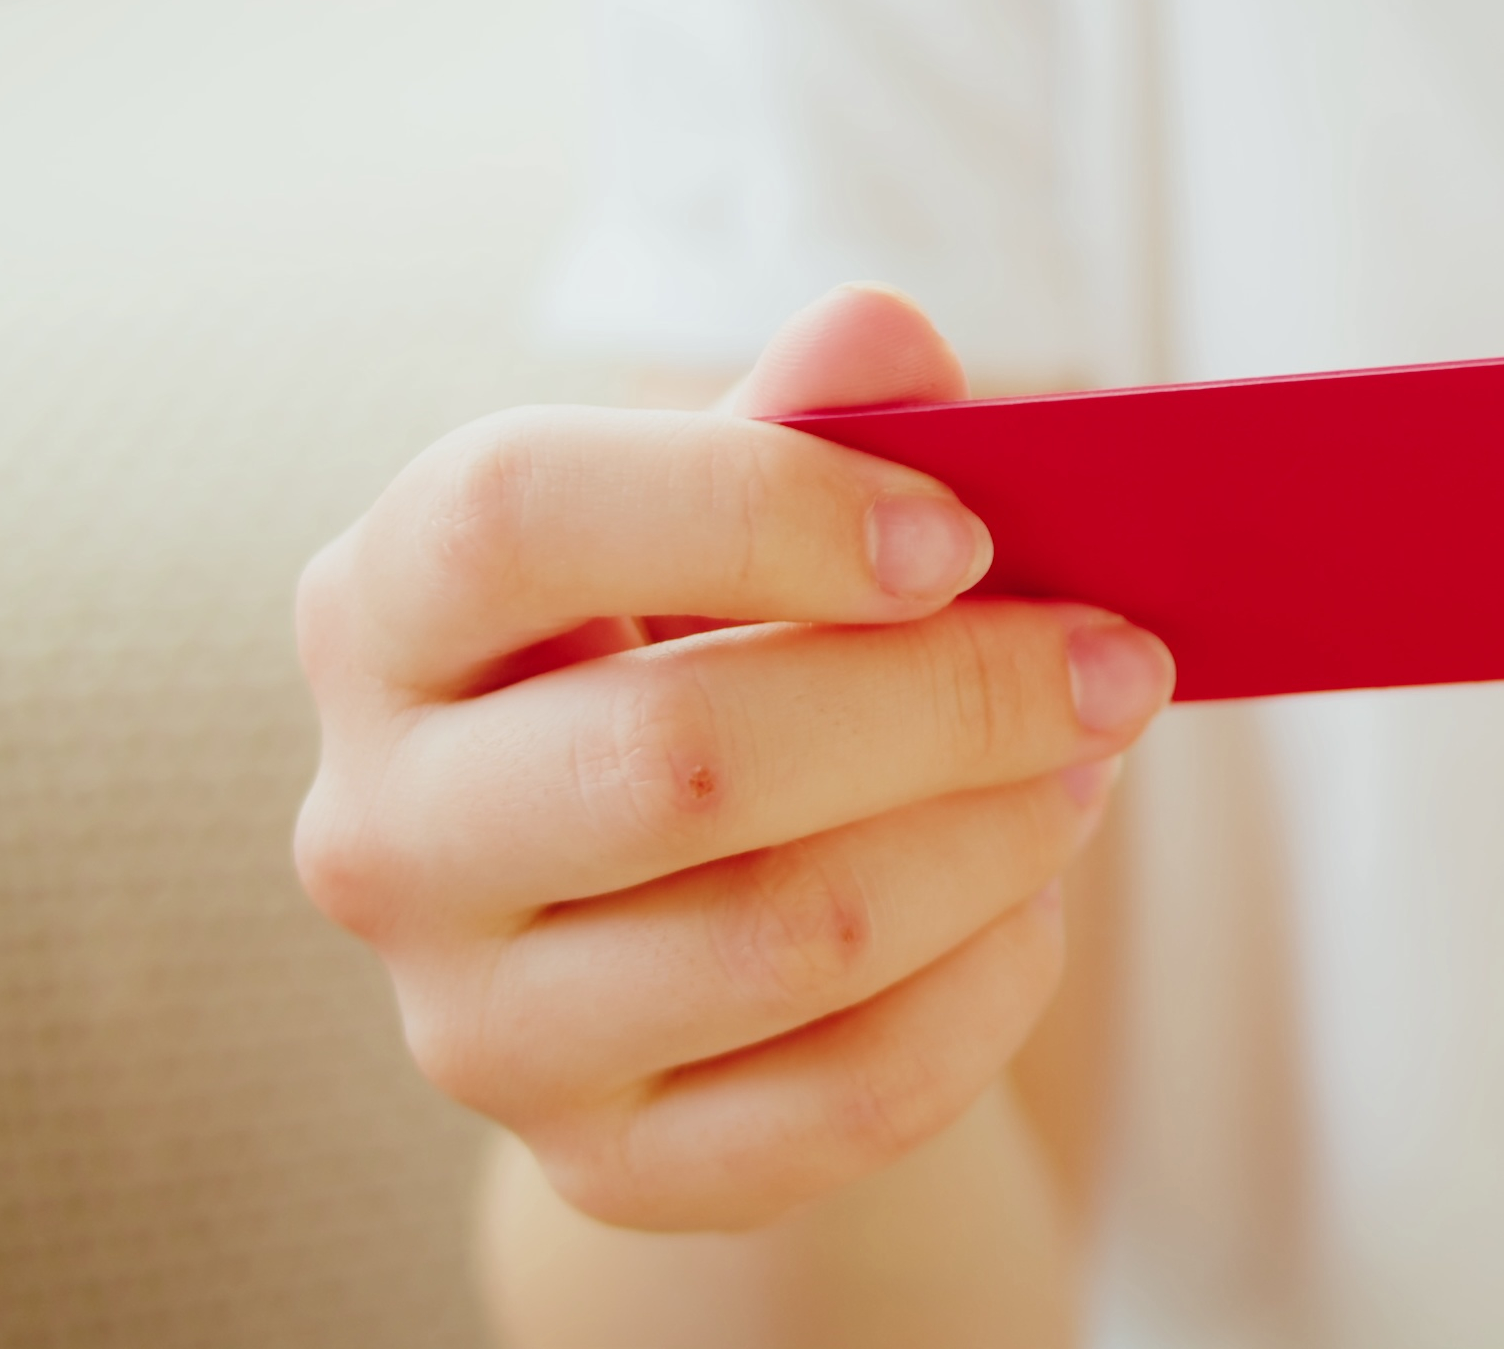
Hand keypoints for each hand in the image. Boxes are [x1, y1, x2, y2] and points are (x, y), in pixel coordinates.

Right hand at [291, 286, 1171, 1229]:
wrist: (670, 916)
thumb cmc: (708, 652)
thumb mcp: (738, 517)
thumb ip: (811, 420)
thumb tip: (887, 341)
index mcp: (388, 613)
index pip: (517, 516)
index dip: (761, 505)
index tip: (961, 531)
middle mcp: (382, 830)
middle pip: (682, 758)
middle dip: (952, 698)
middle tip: (1120, 658)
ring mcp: (477, 1023)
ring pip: (787, 936)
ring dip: (997, 835)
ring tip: (1092, 759)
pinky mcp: (604, 1163)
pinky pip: (849, 1094)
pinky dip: (989, 986)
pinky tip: (1033, 899)